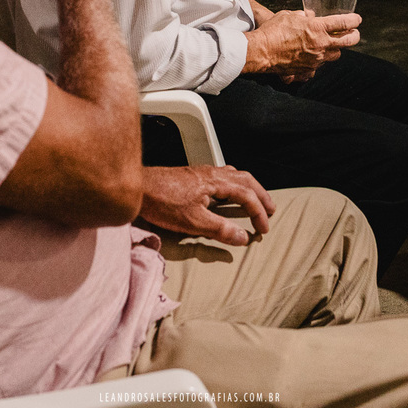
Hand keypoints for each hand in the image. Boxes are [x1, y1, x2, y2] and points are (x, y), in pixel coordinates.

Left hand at [139, 166, 275, 245]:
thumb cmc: (161, 202)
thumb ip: (219, 229)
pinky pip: (222, 174)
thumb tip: (242, 237)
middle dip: (261, 195)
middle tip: (271, 210)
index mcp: (216, 182)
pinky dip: (234, 183)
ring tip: (256, 198)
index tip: (263, 230)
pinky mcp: (192, 175)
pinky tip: (228, 191)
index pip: (246, 196)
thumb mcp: (192, 221)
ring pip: (234, 174)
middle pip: (246, 180)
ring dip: (249, 187)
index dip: (258, 213)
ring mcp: (201, 172)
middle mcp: (211, 172)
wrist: (136, 188)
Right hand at [244, 10, 359, 76]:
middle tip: (354, 33)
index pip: (344, 22)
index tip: (357, 19)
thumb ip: (302, 16)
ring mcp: (316, 58)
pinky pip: (320, 64)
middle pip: (349, 42)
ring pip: (336, 55)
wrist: (261, 52)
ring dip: (336, 49)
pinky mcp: (308, 68)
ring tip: (331, 45)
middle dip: (355, 36)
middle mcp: (321, 44)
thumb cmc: (272, 32)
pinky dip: (320, 59)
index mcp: (317, 27)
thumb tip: (307, 16)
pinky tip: (314, 54)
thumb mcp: (288, 15)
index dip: (354, 20)